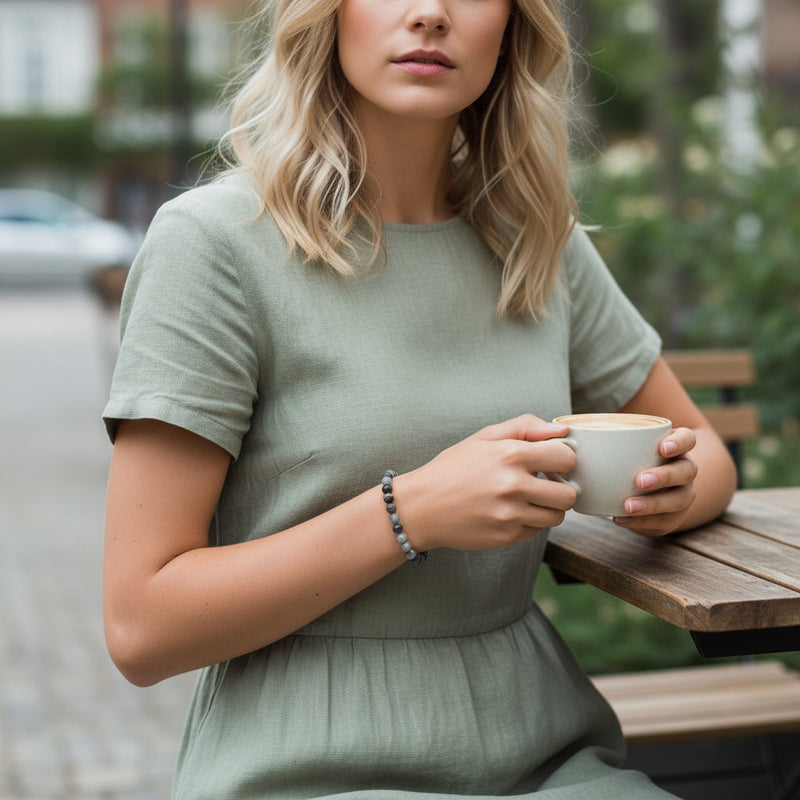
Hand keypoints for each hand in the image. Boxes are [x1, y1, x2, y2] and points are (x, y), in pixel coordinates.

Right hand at [396, 414, 577, 551]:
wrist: (421, 506)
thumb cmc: (453, 468)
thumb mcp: (484, 437)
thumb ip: (525, 427)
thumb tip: (561, 432)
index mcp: (511, 455)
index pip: (566, 458)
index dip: (562, 459)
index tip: (551, 462)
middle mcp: (513, 486)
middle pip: (568, 494)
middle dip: (561, 488)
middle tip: (544, 484)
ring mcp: (510, 515)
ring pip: (557, 517)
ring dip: (548, 508)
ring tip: (528, 499)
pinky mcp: (506, 537)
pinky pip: (536, 531)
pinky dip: (529, 522)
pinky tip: (509, 511)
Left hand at [613, 427, 698, 536]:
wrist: (647, 490)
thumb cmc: (628, 461)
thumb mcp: (622, 447)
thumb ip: (602, 439)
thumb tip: (564, 434)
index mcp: (675, 448)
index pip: (687, 439)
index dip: (679, 442)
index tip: (662, 447)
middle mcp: (684, 470)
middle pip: (685, 471)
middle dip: (664, 476)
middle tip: (639, 481)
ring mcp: (683, 494)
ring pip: (678, 499)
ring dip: (653, 504)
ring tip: (628, 506)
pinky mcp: (673, 517)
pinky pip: (663, 521)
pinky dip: (642, 522)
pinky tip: (621, 519)